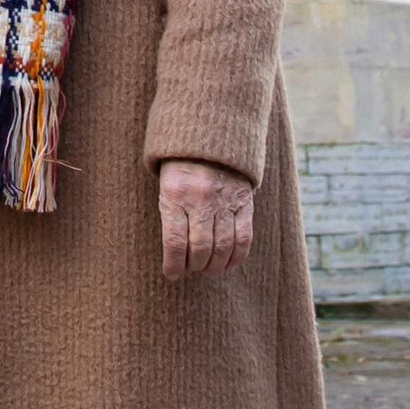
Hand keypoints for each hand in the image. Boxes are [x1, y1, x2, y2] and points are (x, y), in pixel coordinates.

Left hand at [158, 159, 255, 280]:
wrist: (210, 134)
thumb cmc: (181, 167)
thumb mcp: (166, 185)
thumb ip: (170, 216)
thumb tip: (175, 257)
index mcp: (175, 194)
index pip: (175, 242)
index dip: (173, 266)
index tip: (172, 275)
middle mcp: (201, 198)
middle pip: (200, 248)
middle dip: (195, 267)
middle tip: (191, 271)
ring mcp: (225, 200)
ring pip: (223, 247)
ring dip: (214, 266)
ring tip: (208, 270)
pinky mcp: (244, 201)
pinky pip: (244, 237)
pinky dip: (236, 257)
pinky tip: (227, 265)